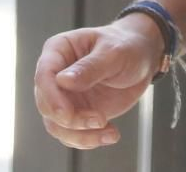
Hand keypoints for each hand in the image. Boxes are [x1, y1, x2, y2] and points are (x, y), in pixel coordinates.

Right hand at [33, 19, 163, 149]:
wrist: (142, 58)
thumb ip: (90, 67)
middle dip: (71, 120)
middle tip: (99, 120)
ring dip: (81, 135)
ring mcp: (65, 96)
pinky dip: (90, 140)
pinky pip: (73, 135)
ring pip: (57, 126)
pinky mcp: (77, 113)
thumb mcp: (113, 53)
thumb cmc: (126, 46)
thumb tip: (63, 80)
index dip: (51, 98)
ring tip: (110, 131)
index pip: (44, 76)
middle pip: (46, 106)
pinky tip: (111, 134)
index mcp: (58, 50)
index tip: (67, 114)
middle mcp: (56, 75)